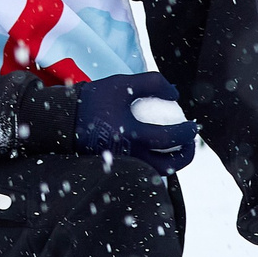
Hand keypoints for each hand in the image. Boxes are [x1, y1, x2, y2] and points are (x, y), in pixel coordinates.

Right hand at [74, 73, 196, 173]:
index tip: (193, 125)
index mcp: (128, 133)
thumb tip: (175, 95)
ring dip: (172, 162)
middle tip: (190, 144)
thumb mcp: (123, 83)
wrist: (64, 118)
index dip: (185, 133)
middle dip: (185, 157)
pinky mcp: (116, 166)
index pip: (167, 139)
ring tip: (178, 149)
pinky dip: (156, 162)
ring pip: (155, 173)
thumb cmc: (95, 98)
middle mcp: (126, 154)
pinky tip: (160, 150)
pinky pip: (143, 170)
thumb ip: (152, 83)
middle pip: (166, 167)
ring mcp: (121, 163)